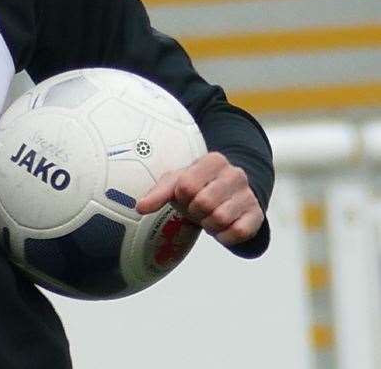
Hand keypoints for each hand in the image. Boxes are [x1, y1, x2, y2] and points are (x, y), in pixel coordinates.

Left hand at [135, 151, 262, 247]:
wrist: (227, 198)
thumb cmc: (196, 189)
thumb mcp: (175, 185)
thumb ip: (157, 194)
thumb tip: (140, 207)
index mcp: (213, 160)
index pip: (187, 185)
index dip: (182, 197)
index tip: (186, 196)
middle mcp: (235, 174)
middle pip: (204, 203)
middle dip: (195, 212)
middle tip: (198, 210)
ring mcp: (249, 194)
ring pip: (220, 218)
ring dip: (209, 225)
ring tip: (209, 218)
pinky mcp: (257, 215)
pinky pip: (238, 233)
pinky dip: (224, 237)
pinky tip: (222, 229)